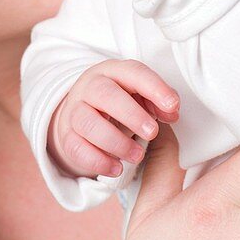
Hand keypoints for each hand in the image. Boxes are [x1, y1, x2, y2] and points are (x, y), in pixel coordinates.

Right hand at [47, 59, 179, 178]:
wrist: (79, 115)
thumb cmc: (117, 103)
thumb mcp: (138, 96)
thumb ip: (157, 101)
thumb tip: (172, 112)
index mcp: (112, 71)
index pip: (133, 72)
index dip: (154, 87)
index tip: (172, 106)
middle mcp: (90, 87)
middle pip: (105, 95)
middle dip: (132, 114)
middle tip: (152, 132)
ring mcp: (75, 111)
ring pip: (89, 123)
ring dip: (116, 142)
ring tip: (137, 155)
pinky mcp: (66, 136)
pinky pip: (77, 149)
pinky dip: (98, 161)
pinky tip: (116, 167)